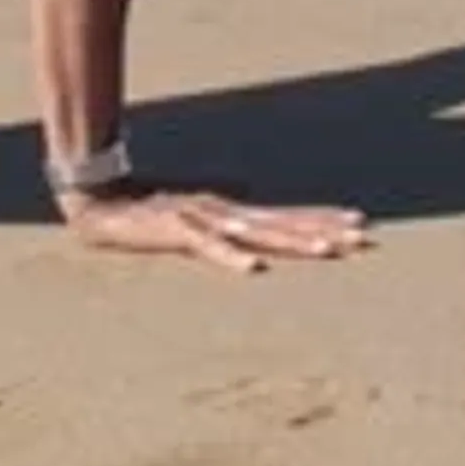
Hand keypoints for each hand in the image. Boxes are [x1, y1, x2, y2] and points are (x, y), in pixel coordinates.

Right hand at [62, 184, 370, 273]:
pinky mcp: (176, 230)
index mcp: (233, 209)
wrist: (100, 199)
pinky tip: (254, 270)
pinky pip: (208, 248)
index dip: (324, 219)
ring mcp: (204, 219)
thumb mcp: (195, 209)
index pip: (287, 214)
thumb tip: (254, 196)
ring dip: (294, 241)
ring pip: (258, 233)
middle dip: (325, 230)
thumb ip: (225, 202)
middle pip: (285, 223)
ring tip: (328, 251)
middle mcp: (226, 210)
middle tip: (365, 237)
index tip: (362, 222)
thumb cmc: (147, 205)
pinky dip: (231, 258)